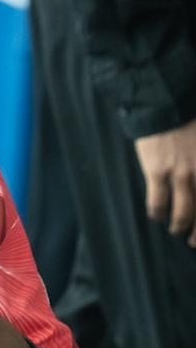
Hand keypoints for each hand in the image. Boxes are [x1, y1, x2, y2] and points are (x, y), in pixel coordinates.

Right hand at [133, 114, 195, 245]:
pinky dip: (157, 213)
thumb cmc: (191, 122)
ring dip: (179, 227)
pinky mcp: (158, 172)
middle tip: (194, 241)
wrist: (165, 105)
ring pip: (183, 212)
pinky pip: (157, 202)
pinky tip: (156, 216)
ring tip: (176, 232)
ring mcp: (181, 174)